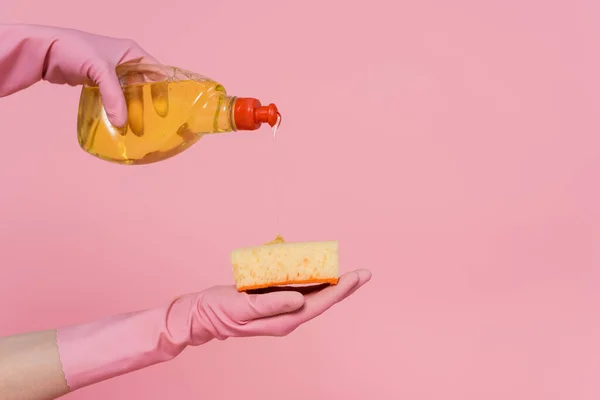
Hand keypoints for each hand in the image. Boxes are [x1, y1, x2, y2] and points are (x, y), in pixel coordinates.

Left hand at [0, 24, 156, 126]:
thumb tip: (121, 124)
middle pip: (142, 88)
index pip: (156, 73)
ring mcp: (111, 73)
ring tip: (132, 130)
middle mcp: (125, 62)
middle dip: (144, 107)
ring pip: (128, 95)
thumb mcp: (100, 71)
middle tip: (144, 128)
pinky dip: (117, 110)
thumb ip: (113, 97)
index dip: (161, 92)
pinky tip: (118, 123)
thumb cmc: (76, 50)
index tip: (162, 112)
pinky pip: (114, 98)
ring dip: (130, 111)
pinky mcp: (98, 82)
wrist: (45, 50)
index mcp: (132, 53)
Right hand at [189, 269, 371, 339]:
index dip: (340, 289)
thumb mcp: (245, 306)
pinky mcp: (276, 303)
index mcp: (284, 320)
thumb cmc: (222, 310)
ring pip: (315, 297)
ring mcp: (283, 311)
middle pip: (323, 301)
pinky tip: (321, 274)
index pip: (320, 304)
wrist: (204, 315)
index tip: (357, 276)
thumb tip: (301, 300)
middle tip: (364, 274)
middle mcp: (288, 317)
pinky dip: (314, 282)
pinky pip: (301, 292)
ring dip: (333, 285)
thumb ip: (272, 304)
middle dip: (344, 287)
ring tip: (350, 274)